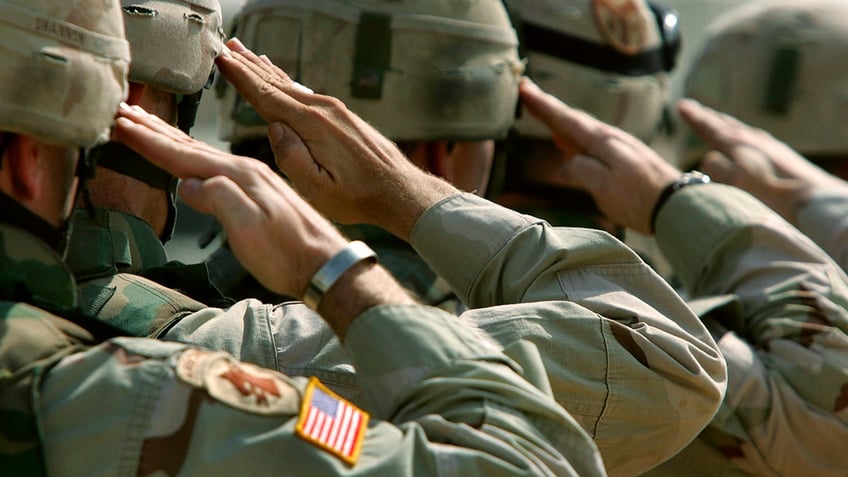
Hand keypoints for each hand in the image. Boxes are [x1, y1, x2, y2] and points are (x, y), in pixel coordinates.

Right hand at [111, 103, 347, 299]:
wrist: (327, 266)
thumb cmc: (289, 254)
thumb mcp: (250, 230)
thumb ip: (219, 200)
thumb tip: (188, 183)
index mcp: (240, 176)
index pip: (185, 154)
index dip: (149, 140)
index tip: (120, 123)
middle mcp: (248, 171)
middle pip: (192, 145)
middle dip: (155, 130)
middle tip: (123, 112)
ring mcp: (256, 179)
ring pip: (205, 152)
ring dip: (174, 137)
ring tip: (150, 124)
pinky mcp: (261, 192)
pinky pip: (219, 163)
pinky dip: (198, 155)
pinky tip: (195, 157)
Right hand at [214, 39, 455, 240]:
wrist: (400, 191)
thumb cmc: (359, 197)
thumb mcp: (318, 189)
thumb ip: (291, 159)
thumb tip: (274, 129)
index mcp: (311, 125)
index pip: (266, 95)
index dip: (240, 77)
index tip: (221, 59)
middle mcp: (322, 109)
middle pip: (276, 83)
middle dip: (248, 65)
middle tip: (226, 47)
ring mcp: (334, 110)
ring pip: (291, 85)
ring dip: (265, 70)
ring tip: (246, 54)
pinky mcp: (342, 116)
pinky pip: (305, 92)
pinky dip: (286, 82)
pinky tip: (281, 78)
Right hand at [518, 78, 679, 233]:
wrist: (678, 204)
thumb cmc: (639, 198)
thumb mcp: (603, 187)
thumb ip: (580, 170)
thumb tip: (565, 164)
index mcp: (602, 142)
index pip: (565, 120)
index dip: (543, 106)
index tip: (524, 88)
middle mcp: (611, 138)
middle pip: (573, 120)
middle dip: (549, 108)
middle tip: (528, 93)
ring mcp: (620, 147)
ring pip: (583, 130)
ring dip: (561, 121)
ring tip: (543, 113)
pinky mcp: (626, 159)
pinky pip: (592, 142)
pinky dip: (575, 138)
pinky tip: (568, 143)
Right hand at [678, 99, 847, 221]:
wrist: (816, 202)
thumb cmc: (773, 198)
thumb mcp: (738, 186)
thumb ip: (718, 170)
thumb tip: (706, 157)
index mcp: (738, 145)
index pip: (710, 128)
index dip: (694, 118)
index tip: (681, 105)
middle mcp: (754, 140)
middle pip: (726, 124)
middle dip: (708, 117)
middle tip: (694, 108)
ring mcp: (771, 146)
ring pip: (742, 130)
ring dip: (726, 124)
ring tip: (718, 120)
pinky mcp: (784, 156)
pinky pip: (757, 138)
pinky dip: (744, 134)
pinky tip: (750, 140)